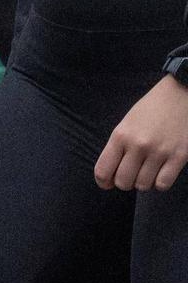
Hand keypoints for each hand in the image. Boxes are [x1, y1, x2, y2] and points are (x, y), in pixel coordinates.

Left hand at [95, 75, 187, 190]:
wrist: (179, 96)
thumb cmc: (149, 111)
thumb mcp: (126, 124)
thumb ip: (117, 147)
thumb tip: (109, 176)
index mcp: (120, 136)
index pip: (103, 170)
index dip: (103, 182)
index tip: (107, 183)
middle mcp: (138, 145)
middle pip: (123, 182)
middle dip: (124, 182)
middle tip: (130, 175)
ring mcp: (159, 152)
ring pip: (143, 186)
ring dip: (143, 182)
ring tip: (147, 171)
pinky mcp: (179, 157)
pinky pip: (163, 184)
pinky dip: (160, 183)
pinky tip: (161, 172)